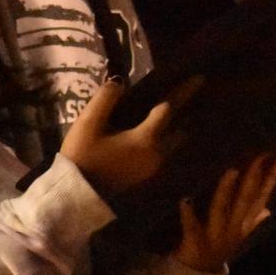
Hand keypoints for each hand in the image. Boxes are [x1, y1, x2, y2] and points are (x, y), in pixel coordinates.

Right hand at [59, 76, 199, 197]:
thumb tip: (119, 81)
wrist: (76, 196)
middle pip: (179, 129)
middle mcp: (156, 153)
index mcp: (146, 138)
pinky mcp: (144, 176)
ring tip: (183, 116)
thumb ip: (105, 99)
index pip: (169, 108)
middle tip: (197, 99)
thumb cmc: (83, 157)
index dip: (184, 91)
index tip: (199, 78)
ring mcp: (152, 167)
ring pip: (174, 144)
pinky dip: (168, 140)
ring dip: (179, 128)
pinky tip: (161, 135)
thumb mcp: (88, 124)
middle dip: (188, 112)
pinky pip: (164, 153)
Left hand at [174, 154, 275, 273]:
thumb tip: (270, 209)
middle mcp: (232, 227)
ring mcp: (214, 234)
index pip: (261, 199)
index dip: (271, 180)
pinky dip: (187, 214)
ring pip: (221, 210)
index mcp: (243, 224)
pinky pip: (191, 226)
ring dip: (226, 191)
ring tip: (232, 170)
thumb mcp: (239, 236)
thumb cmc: (219, 248)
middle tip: (259, 156)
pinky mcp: (194, 239)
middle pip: (245, 200)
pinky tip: (185, 200)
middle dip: (253, 178)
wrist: (198, 274)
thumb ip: (253, 222)